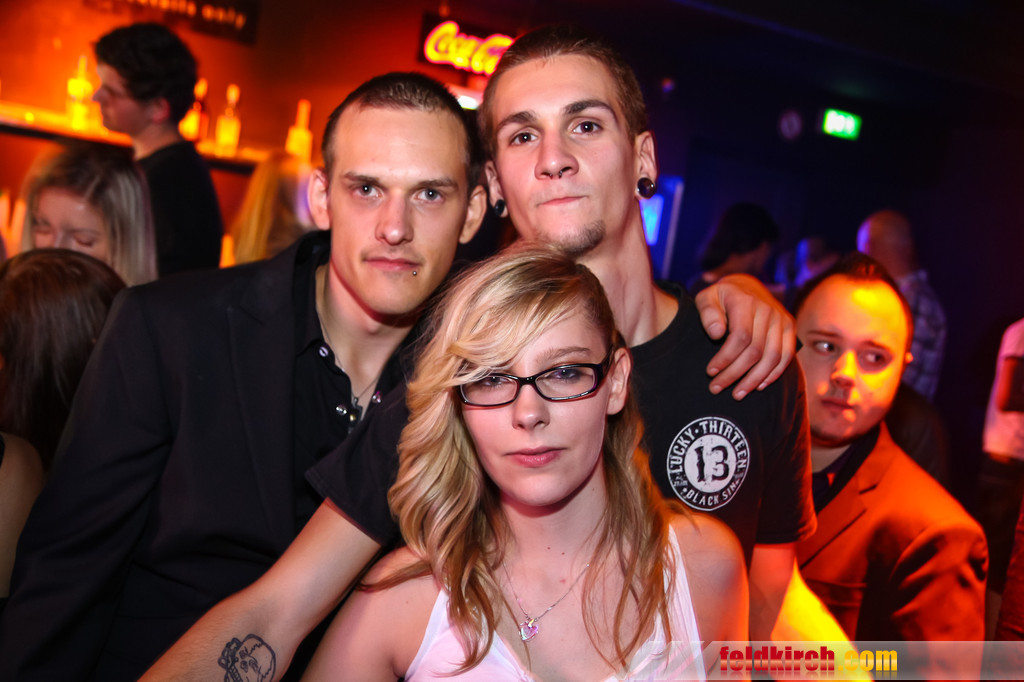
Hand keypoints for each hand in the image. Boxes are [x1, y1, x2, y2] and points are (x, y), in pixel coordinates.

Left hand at [694, 274, 794, 398]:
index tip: (710, 372)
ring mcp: (781, 319)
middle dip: (734, 374)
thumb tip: (717, 334)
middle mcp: (768, 310)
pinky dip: (773, 374)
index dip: (725, 358)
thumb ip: (707, 313)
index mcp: (745, 301)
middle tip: (716, 388)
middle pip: (755, 351)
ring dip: (754, 380)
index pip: (739, 337)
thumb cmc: (721, 297)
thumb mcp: (707, 297)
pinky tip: (758, 386)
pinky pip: (786, 356)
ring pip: (772, 358)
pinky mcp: (789, 328)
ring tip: (737, 394)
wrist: (746, 286)